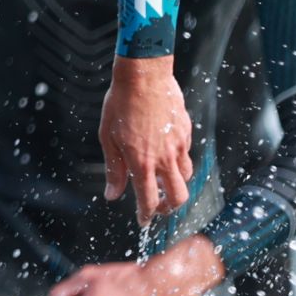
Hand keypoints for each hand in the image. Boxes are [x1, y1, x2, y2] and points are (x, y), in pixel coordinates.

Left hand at [99, 56, 192, 225]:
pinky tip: (165, 152)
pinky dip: (178, 159)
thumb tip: (112, 194)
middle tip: (159, 206)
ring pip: (187, 176)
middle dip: (170, 207)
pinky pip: (186, 153)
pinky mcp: (186, 130)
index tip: (143, 220)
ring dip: (176, 183)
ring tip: (162, 179)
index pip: (149, 200)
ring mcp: (179, 144)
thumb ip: (114, 169)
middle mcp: (165, 158)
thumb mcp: (108, 138)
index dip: (146, 215)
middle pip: (178, 196)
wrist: (143, 75)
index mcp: (143, 163)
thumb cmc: (121, 104)